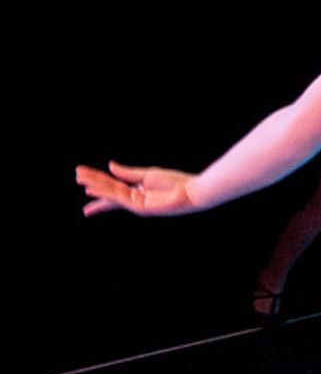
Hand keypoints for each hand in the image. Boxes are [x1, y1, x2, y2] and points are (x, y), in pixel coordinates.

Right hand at [76, 161, 202, 217]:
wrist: (192, 191)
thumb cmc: (176, 183)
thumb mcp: (148, 175)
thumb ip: (128, 173)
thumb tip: (110, 166)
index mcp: (138, 191)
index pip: (114, 189)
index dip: (99, 186)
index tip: (84, 186)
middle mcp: (135, 199)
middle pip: (110, 190)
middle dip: (93, 184)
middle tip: (77, 177)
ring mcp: (136, 204)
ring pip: (111, 193)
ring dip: (95, 185)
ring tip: (80, 178)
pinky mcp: (139, 207)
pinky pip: (119, 198)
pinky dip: (105, 193)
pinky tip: (93, 188)